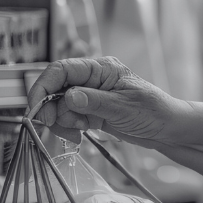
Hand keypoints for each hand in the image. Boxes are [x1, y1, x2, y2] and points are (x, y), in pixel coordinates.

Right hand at [27, 57, 185, 144]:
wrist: (167, 128)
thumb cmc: (153, 111)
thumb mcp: (124, 107)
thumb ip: (94, 102)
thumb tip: (68, 96)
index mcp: (101, 68)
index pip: (61, 69)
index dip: (43, 87)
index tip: (35, 109)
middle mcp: (93, 78)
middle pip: (56, 89)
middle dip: (52, 109)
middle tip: (57, 126)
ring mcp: (90, 95)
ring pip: (59, 106)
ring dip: (63, 121)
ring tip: (81, 130)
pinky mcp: (90, 111)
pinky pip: (68, 117)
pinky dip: (69, 128)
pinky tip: (82, 134)